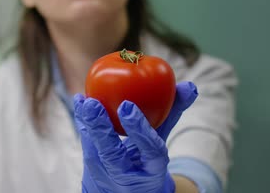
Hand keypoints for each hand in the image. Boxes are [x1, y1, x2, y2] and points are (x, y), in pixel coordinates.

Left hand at [74, 81, 197, 192]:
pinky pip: (86, 142)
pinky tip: (79, 100)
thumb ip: (172, 114)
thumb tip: (189, 86)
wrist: (127, 189)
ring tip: (85, 100)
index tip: (127, 106)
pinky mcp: (92, 167)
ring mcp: (106, 173)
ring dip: (87, 123)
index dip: (139, 128)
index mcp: (152, 167)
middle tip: (93, 103)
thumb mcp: (161, 139)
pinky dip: (82, 121)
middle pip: (112, 154)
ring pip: (94, 149)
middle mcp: (127, 173)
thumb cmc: (147, 157)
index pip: (148, 149)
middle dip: (101, 128)